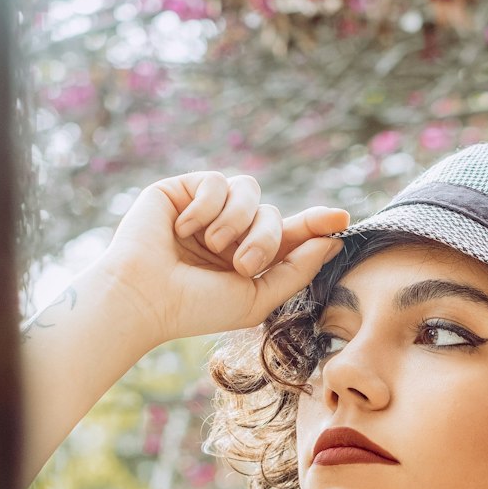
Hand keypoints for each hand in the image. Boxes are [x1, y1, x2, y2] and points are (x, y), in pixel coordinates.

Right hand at [101, 170, 348, 346]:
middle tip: (243, 265)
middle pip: (272, 214)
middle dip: (266, 238)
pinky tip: (184, 229)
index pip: (289, 234)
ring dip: (237, 221)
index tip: (342, 219)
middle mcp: (229, 231)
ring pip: (249, 191)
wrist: (145, 297)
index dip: (316, 224)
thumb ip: (296, 271)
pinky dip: (206, 207)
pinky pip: (215, 181)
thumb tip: (330, 242)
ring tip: (213, 246)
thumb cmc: (196, 307)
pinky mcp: (182, 190)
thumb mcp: (257, 298)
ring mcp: (206, 209)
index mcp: (247, 257)